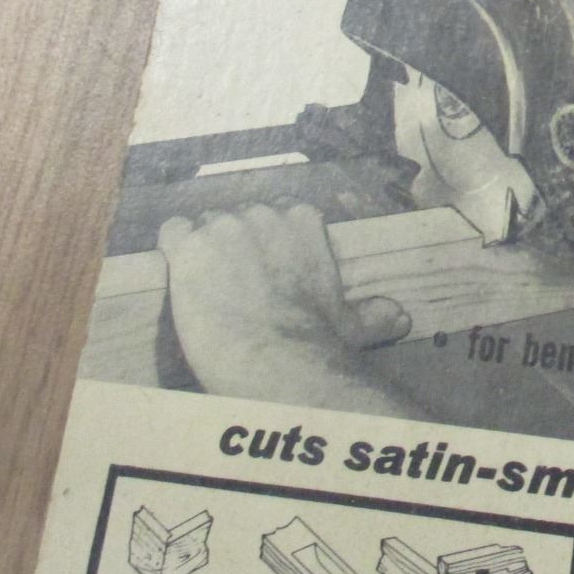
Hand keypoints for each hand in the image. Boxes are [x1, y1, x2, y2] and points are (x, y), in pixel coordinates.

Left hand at [158, 203, 419, 413]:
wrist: (274, 360)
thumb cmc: (314, 343)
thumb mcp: (351, 324)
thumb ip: (373, 314)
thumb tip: (402, 319)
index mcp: (302, 220)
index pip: (272, 213)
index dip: (263, 242)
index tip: (262, 270)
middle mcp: (263, 213)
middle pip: (235, 217)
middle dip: (232, 246)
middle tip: (232, 285)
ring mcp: (224, 226)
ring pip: (203, 226)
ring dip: (203, 252)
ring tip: (206, 288)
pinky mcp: (189, 245)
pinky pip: (171, 233)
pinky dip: (173, 252)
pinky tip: (182, 277)